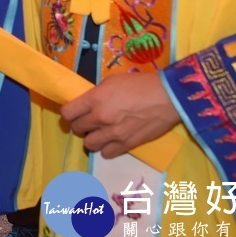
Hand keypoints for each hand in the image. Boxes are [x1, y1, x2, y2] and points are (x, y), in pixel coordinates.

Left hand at [59, 71, 180, 158]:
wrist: (167, 97)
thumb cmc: (140, 84)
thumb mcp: (111, 82)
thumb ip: (96, 95)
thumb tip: (88, 104)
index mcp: (94, 100)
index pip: (67, 113)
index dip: (69, 113)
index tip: (73, 112)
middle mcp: (100, 118)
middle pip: (77, 128)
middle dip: (80, 124)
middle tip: (89, 121)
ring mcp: (113, 134)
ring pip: (89, 144)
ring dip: (92, 138)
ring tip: (100, 132)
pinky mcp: (127, 145)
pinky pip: (107, 154)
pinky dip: (107, 149)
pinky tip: (112, 141)